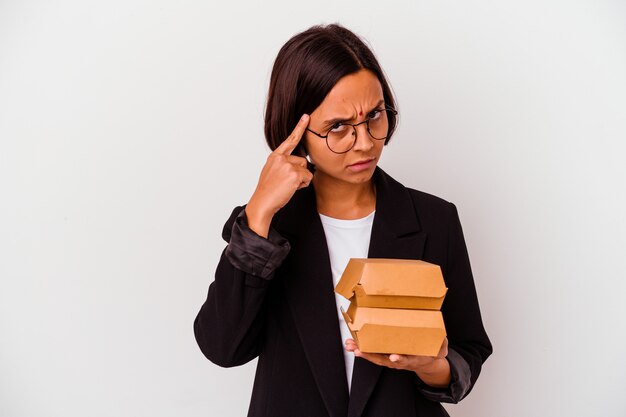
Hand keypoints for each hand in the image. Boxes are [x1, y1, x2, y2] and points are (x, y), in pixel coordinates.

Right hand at [246, 115, 313, 237]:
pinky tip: (291, 189)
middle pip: (302, 161)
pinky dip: (302, 185)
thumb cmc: (268, 190)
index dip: (299, 128)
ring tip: (287, 186)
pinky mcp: (294, 174)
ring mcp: (287, 165)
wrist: (262, 202)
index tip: (306, 117)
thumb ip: (284, 164)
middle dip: (299, 173)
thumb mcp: (273, 172)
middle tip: (285, 183)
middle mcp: (280, 158)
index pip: (289, 140)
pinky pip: (308, 177)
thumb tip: (301, 163)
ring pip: (306, 169)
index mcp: (275, 156)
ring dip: (301, 179)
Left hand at [345, 337, 450, 387]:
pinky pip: (373, 354)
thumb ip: (441, 344)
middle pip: (383, 359)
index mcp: (413, 359)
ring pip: (374, 357)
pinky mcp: (385, 356)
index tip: (394, 357)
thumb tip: (443, 338)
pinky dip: (362, 349)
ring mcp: (391, 360)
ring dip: (361, 351)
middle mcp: (399, 361)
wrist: (425, 362)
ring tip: (349, 345)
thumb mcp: (440, 349)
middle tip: (358, 350)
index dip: (400, 359)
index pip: (406, 360)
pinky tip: (352, 344)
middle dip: (370, 355)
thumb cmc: (431, 352)